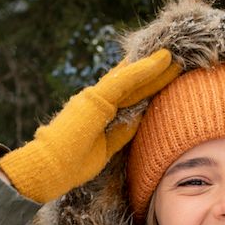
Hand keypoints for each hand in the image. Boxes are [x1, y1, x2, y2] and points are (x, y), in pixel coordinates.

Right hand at [0, 49, 179, 202]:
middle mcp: (97, 99)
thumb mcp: (106, 148)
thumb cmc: (72, 165)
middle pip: (132, 83)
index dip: (147, 84)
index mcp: (98, 112)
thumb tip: (140, 118)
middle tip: (176, 60)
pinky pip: (125, 80)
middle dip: (154, 73)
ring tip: (175, 56)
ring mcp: (95, 96)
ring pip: (131, 77)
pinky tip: (162, 60)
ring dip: (155, 66)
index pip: (128, 94)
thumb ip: (122, 132)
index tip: (166, 76)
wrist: (48, 168)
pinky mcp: (96, 98)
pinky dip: (144, 69)